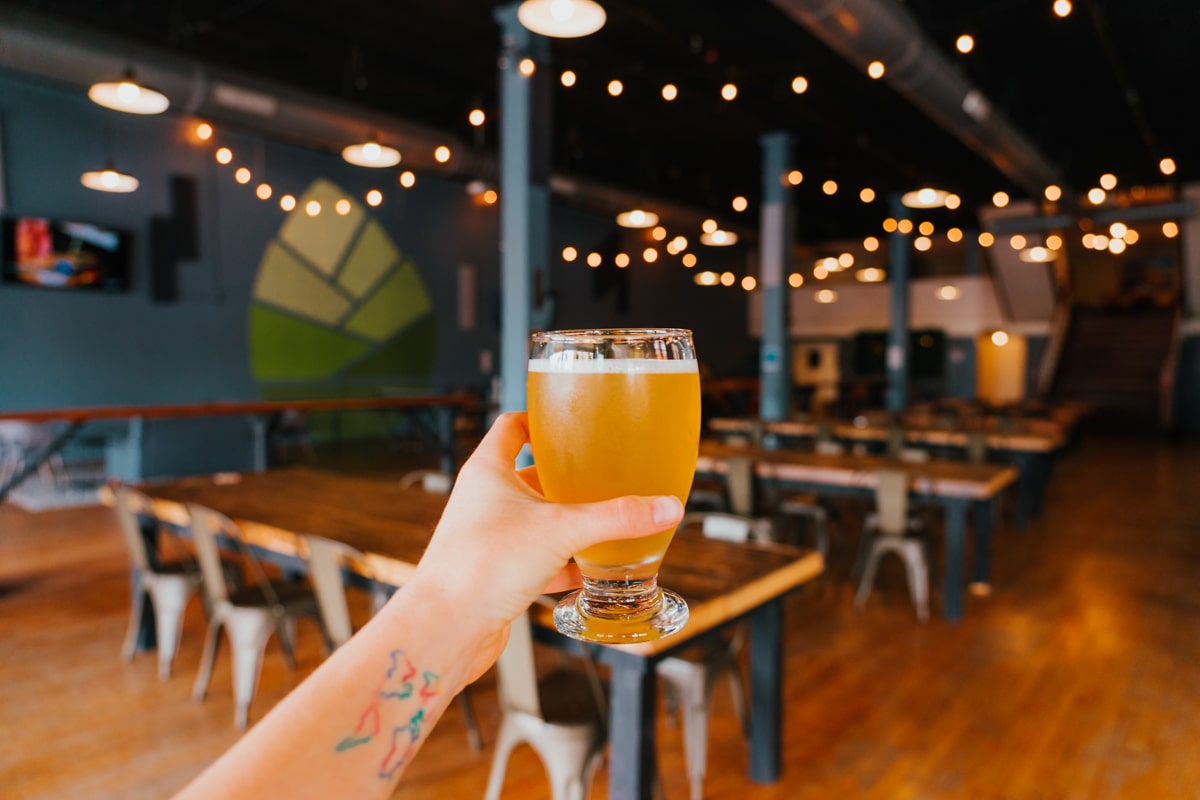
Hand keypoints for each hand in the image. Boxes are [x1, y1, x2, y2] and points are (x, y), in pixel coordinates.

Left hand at [405, 412, 682, 683]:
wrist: (447, 628)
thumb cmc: (483, 564)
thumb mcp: (561, 530)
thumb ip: (617, 518)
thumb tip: (668, 507)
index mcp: (489, 471)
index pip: (512, 428)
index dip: (539, 419)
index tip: (570, 418)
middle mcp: (486, 500)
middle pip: (534, 477)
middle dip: (570, 478)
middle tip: (608, 473)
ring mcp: (491, 539)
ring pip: (540, 523)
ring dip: (571, 525)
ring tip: (611, 521)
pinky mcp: (499, 575)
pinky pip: (542, 562)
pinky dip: (568, 565)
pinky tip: (597, 572)